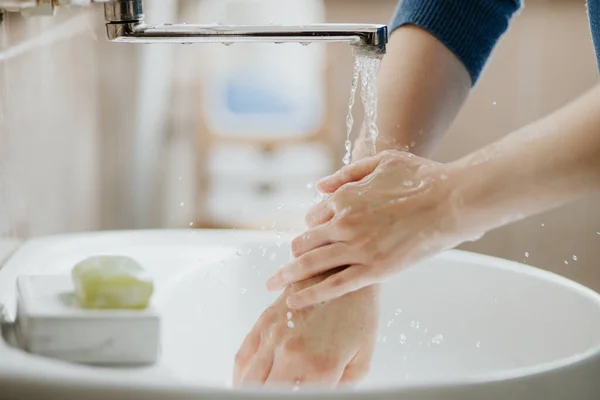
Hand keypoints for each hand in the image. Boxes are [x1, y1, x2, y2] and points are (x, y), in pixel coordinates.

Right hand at [232, 275, 378, 387]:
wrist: (343, 269)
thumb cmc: (358, 311)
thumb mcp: (362, 358)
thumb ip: (343, 386)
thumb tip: (328, 395)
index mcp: (321, 368)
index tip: (295, 397)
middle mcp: (293, 354)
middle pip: (265, 392)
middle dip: (266, 397)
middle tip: (277, 395)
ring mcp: (275, 336)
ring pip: (248, 379)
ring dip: (249, 389)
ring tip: (254, 394)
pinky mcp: (265, 320)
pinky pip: (243, 354)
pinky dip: (240, 372)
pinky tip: (244, 380)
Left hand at [266, 150, 474, 308]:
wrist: (452, 201)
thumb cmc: (420, 178)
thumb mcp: (380, 163)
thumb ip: (346, 174)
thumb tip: (319, 187)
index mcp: (345, 196)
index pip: (314, 215)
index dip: (313, 226)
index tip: (313, 236)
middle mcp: (345, 222)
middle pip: (306, 241)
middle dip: (295, 252)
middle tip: (288, 264)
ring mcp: (358, 247)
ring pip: (311, 264)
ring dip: (287, 275)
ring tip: (272, 285)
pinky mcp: (374, 270)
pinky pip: (334, 285)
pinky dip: (310, 294)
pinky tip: (294, 300)